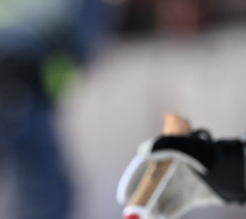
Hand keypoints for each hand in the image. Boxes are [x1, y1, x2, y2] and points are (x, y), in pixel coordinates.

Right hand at [117, 129, 244, 217]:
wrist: (231, 172)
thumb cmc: (206, 156)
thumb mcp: (181, 146)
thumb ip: (160, 145)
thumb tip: (142, 152)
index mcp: (167, 158)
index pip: (144, 170)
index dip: (133, 182)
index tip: (124, 196)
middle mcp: (173, 171)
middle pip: (151, 186)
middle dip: (141, 199)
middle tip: (132, 212)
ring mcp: (183, 185)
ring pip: (162, 199)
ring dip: (153, 208)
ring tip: (145, 217)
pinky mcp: (193, 197)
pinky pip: (177, 208)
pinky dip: (168, 213)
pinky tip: (160, 218)